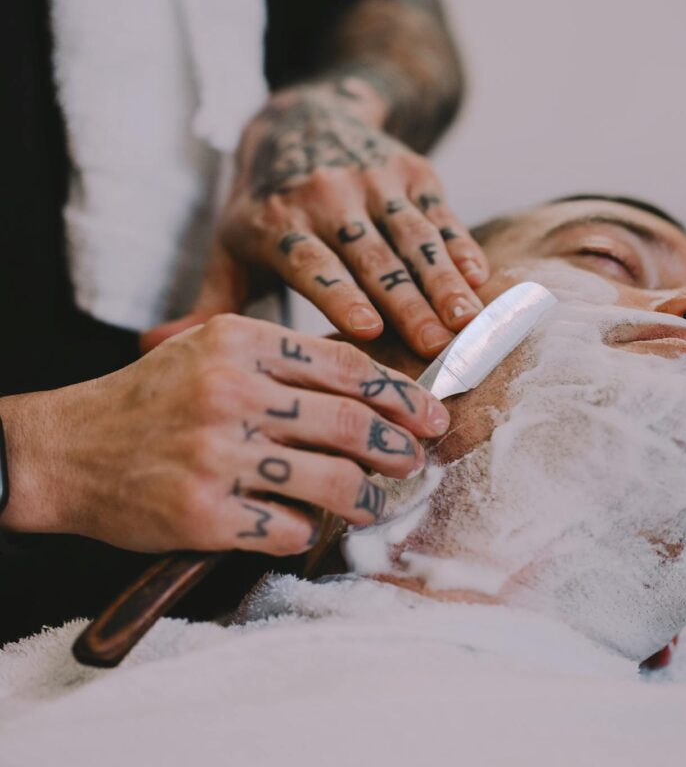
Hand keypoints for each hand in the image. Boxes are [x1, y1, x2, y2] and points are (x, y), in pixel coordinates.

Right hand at [0, 316, 448, 555]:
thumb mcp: (210, 349)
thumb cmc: (151, 397)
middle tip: (414, 459)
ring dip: (366, 496)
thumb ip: (281, 358)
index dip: (397, 392)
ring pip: (330, 481)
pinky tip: (305, 524)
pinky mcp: (204, 514)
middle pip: (348, 422)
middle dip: (396, 445)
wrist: (68, 449)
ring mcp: (218, 455)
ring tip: (374, 499)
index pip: (343, 365)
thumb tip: (368, 383)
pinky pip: (286, 529)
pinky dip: (305, 530)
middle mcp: (232, 393)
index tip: (429, 411)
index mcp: (239, 342)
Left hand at [206, 83, 488, 357]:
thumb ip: (206, 302)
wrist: (304, 115)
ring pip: (413, 236)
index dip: (339, 296)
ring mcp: (373, 179)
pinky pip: (440, 212)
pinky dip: (460, 245)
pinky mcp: (410, 170)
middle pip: (371, 257)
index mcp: (277, 222)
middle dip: (407, 303)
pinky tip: (479, 277)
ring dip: (443, 279)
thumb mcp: (229, 243)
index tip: (369, 331)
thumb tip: (151, 349)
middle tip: (436, 347)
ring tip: (467, 320)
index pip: (311, 263)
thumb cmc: (264, 203)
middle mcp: (326, 195)